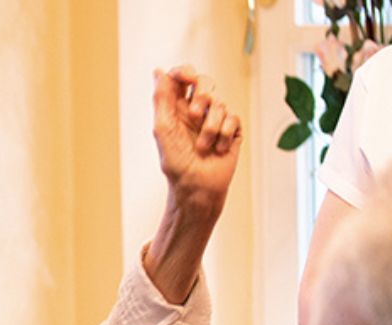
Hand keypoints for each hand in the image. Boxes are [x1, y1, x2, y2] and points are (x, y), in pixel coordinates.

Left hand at [151, 66, 242, 210]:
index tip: (187, 78)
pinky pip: (233, 118)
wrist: (197, 187)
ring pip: (220, 103)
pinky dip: (224, 133)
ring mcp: (215, 120)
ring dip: (210, 127)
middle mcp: (196, 111)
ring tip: (203, 147)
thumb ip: (161, 98)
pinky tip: (218, 149)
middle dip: (202, 94)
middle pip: (205, 82)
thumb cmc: (176, 162)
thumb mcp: (163, 128)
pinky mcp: (231, 131)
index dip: (185, 72)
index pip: (182, 78)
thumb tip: (158, 71)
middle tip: (194, 114)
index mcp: (176, 108)